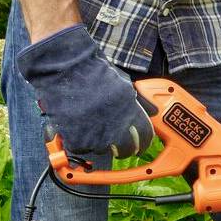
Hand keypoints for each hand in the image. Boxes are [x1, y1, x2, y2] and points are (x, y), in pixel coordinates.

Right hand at [15, 24, 153, 166]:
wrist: (68, 69)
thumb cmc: (94, 71)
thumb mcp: (124, 82)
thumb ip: (137, 100)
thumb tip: (152, 110)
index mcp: (131, 111)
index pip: (145, 136)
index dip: (142, 141)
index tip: (139, 143)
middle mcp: (117, 127)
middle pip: (126, 149)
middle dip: (123, 148)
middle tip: (115, 143)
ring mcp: (97, 136)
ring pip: (103, 150)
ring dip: (99, 143)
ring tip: (91, 129)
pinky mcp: (78, 141)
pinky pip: (81, 149)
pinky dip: (78, 142)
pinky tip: (76, 129)